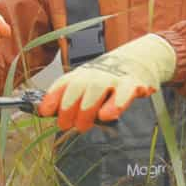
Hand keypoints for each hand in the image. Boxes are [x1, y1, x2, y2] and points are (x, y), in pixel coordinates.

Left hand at [38, 33, 176, 132]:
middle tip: (65, 125)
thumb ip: (73, 100)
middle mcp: (95, 74)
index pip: (64, 83)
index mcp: (82, 75)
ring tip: (82, 126)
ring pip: (97, 88)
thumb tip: (49, 114)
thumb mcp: (89, 86)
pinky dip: (116, 103)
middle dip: (68, 106)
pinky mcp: (133, 83)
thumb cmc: (109, 79)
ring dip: (87, 107)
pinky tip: (109, 115)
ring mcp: (114, 77)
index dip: (52, 97)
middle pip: (78, 86)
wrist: (141, 59)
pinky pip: (124, 92)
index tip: (44, 112)